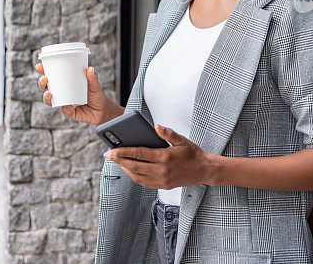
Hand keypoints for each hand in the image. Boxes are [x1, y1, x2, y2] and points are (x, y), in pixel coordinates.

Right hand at [36, 63, 120, 124]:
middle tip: (44, 78)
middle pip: (46, 88)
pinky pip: (64, 110)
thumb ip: (93, 77)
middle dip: (42, 83)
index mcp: (65, 83)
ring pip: (50, 100)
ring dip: (46, 96)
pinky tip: (65, 105)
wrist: (102, 109)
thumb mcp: (94, 83)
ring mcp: (64, 102)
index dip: (43, 71)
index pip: (51, 76)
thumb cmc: (96, 93)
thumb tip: (90, 69)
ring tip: (49, 93)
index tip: (39, 66)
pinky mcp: (69, 112)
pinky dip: (64, 107)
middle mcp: (61, 93)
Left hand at [103, 124, 217, 188]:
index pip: (138, 154)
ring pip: (137, 177)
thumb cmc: (193, 153)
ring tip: (118, 161)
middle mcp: (161, 171)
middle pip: (134, 166)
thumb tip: (156, 126)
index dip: (123, 152)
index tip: (111, 150)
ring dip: (125, 169)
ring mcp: (162, 180)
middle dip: (119, 160)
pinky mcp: (163, 186)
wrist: (205, 170)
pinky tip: (130, 169)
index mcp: (164, 157)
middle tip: (108, 155)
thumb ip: (167, 133)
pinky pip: (144, 183)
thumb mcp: (181, 139)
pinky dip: (134, 176)